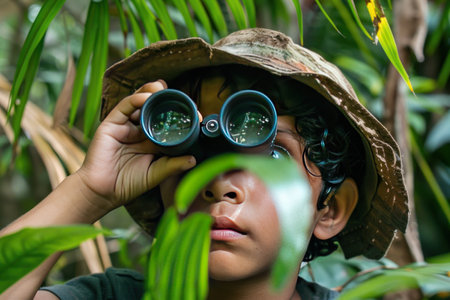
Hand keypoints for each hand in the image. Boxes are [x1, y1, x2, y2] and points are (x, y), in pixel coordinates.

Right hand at [76, 80, 195, 212]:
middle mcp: (140, 130)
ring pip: (140, 102)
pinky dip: (136, 99)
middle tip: (180, 97)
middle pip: (154, 108)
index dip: (180, 117)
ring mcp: (126, 126)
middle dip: (166, 99)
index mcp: (151, 141)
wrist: (102, 192)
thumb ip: (172, 165)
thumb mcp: (156, 174)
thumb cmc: (128, 184)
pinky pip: (124, 106)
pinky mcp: (112, 123)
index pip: (168, 123)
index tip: (196, 115)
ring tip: (163, 88)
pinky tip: (146, 96)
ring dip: (151, 92)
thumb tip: (194, 159)